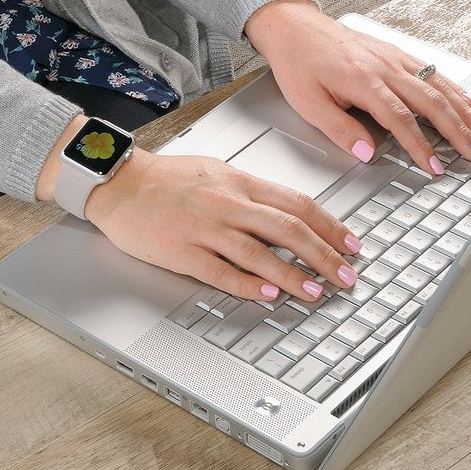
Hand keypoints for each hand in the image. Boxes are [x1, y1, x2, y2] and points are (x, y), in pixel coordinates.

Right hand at [83, 146, 362, 302]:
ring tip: (317, 290)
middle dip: (325, 254)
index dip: (331, 227)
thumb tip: (290, 215)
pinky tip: (269, 296)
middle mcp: (229, 204)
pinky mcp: (183, 252)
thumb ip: (254, 194)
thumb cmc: (168, 179)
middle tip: (347, 275)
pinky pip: (222, 272)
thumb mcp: (219, 174)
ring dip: (294, 274)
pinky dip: (249, 285)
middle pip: (289, 229)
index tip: (351, 244)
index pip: (298, 205)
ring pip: (260, 253)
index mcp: (241, 183)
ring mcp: (206, 228)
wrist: (119, 182)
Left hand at [243, 0, 470, 174]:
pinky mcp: (397, 53)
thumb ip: (340, 130)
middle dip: (457, 131)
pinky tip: (469, 102)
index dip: (420, 146)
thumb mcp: (308, 103)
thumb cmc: (299, 63)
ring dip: (464, 111)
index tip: (434, 167)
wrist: (295, 27)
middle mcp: (385, 66)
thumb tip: (368, 153)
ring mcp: (394, 58)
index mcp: (363, 80)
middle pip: (431, 102)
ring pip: (438, 86)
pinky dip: (455, 89)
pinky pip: (433, 72)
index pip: (400, 119)